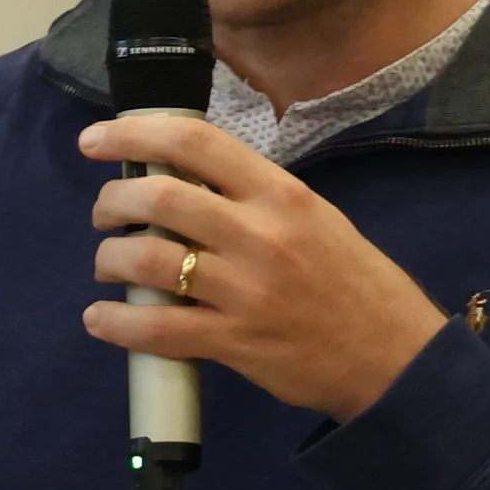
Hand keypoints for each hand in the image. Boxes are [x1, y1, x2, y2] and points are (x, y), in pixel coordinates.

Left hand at [78, 113, 446, 420]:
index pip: (195, 142)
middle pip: (159, 197)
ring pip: (148, 261)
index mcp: (280, 194)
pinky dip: (115, 322)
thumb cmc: (353, 282)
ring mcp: (246, 290)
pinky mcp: (235, 342)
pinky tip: (100, 319)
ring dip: (109, 260)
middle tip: (104, 215)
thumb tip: (186, 180)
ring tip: (108, 266)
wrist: (393, 355)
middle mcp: (261, 234)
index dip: (133, 134)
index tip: (96, 140)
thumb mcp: (315, 217)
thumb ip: (255, 197)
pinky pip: (156, 329)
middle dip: (112, 202)